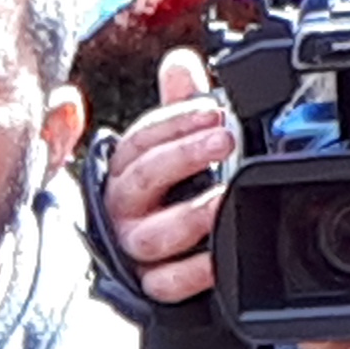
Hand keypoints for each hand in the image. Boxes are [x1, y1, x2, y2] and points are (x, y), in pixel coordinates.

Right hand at [101, 48, 237, 309]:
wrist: (168, 260)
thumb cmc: (169, 199)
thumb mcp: (173, 148)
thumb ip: (178, 108)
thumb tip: (178, 62)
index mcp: (127, 173)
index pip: (138, 142)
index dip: (173, 121)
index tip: (212, 108)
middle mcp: (125, 211)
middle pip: (140, 182)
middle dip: (182, 156)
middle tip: (224, 136)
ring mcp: (136, 249)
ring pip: (150, 236)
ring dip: (188, 215)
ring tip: (224, 196)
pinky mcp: (152, 286)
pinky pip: (165, 283)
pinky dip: (191, 272)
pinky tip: (216, 257)